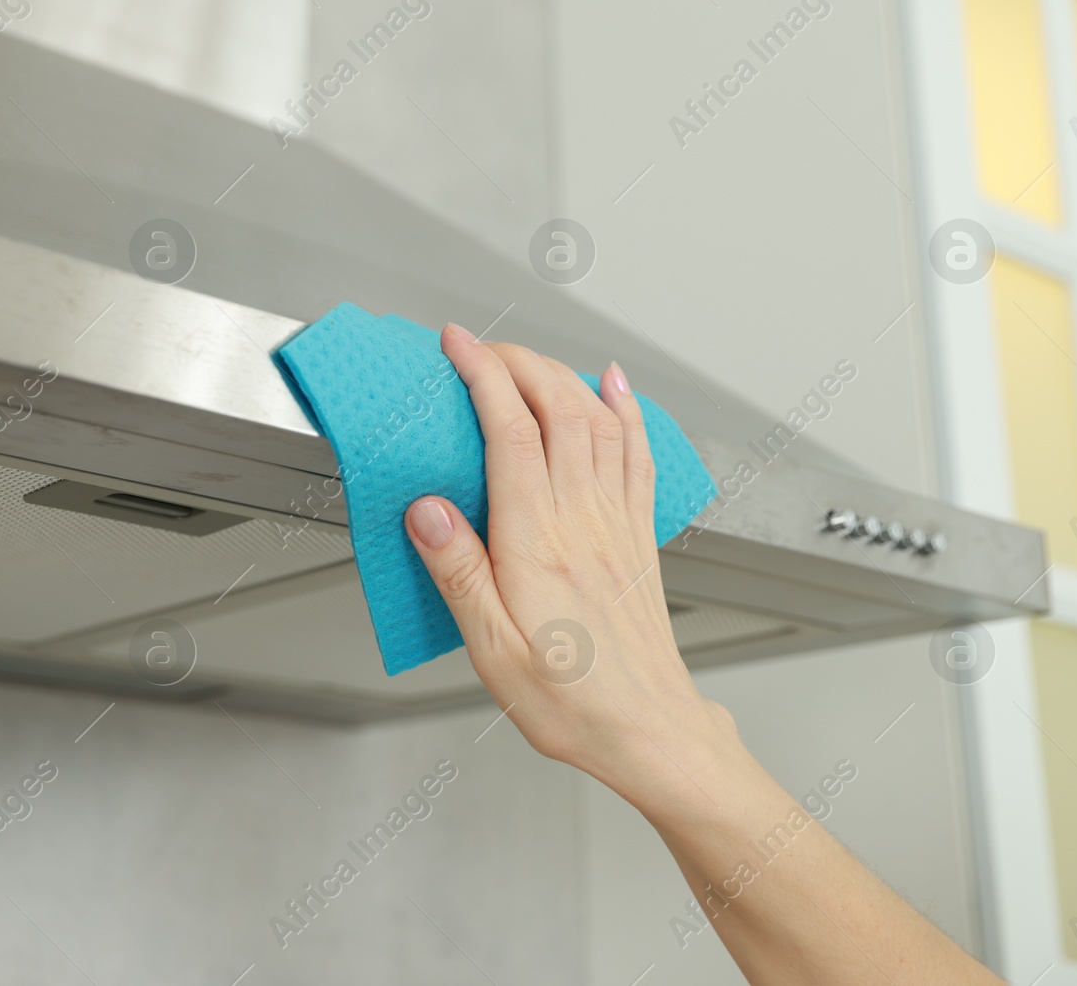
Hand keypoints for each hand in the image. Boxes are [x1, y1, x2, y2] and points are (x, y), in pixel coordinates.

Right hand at [404, 323, 740, 817]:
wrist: (650, 732)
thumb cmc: (573, 702)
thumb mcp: (491, 650)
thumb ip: (458, 571)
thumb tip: (426, 508)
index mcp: (538, 542)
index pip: (510, 431)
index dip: (483, 375)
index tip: (457, 345)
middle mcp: (583, 520)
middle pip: (557, 407)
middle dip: (517, 361)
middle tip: (480, 347)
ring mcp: (617, 523)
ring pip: (597, 420)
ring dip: (561, 375)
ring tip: (527, 357)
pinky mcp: (637, 537)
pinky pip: (636, 453)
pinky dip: (624, 409)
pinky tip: (616, 389)